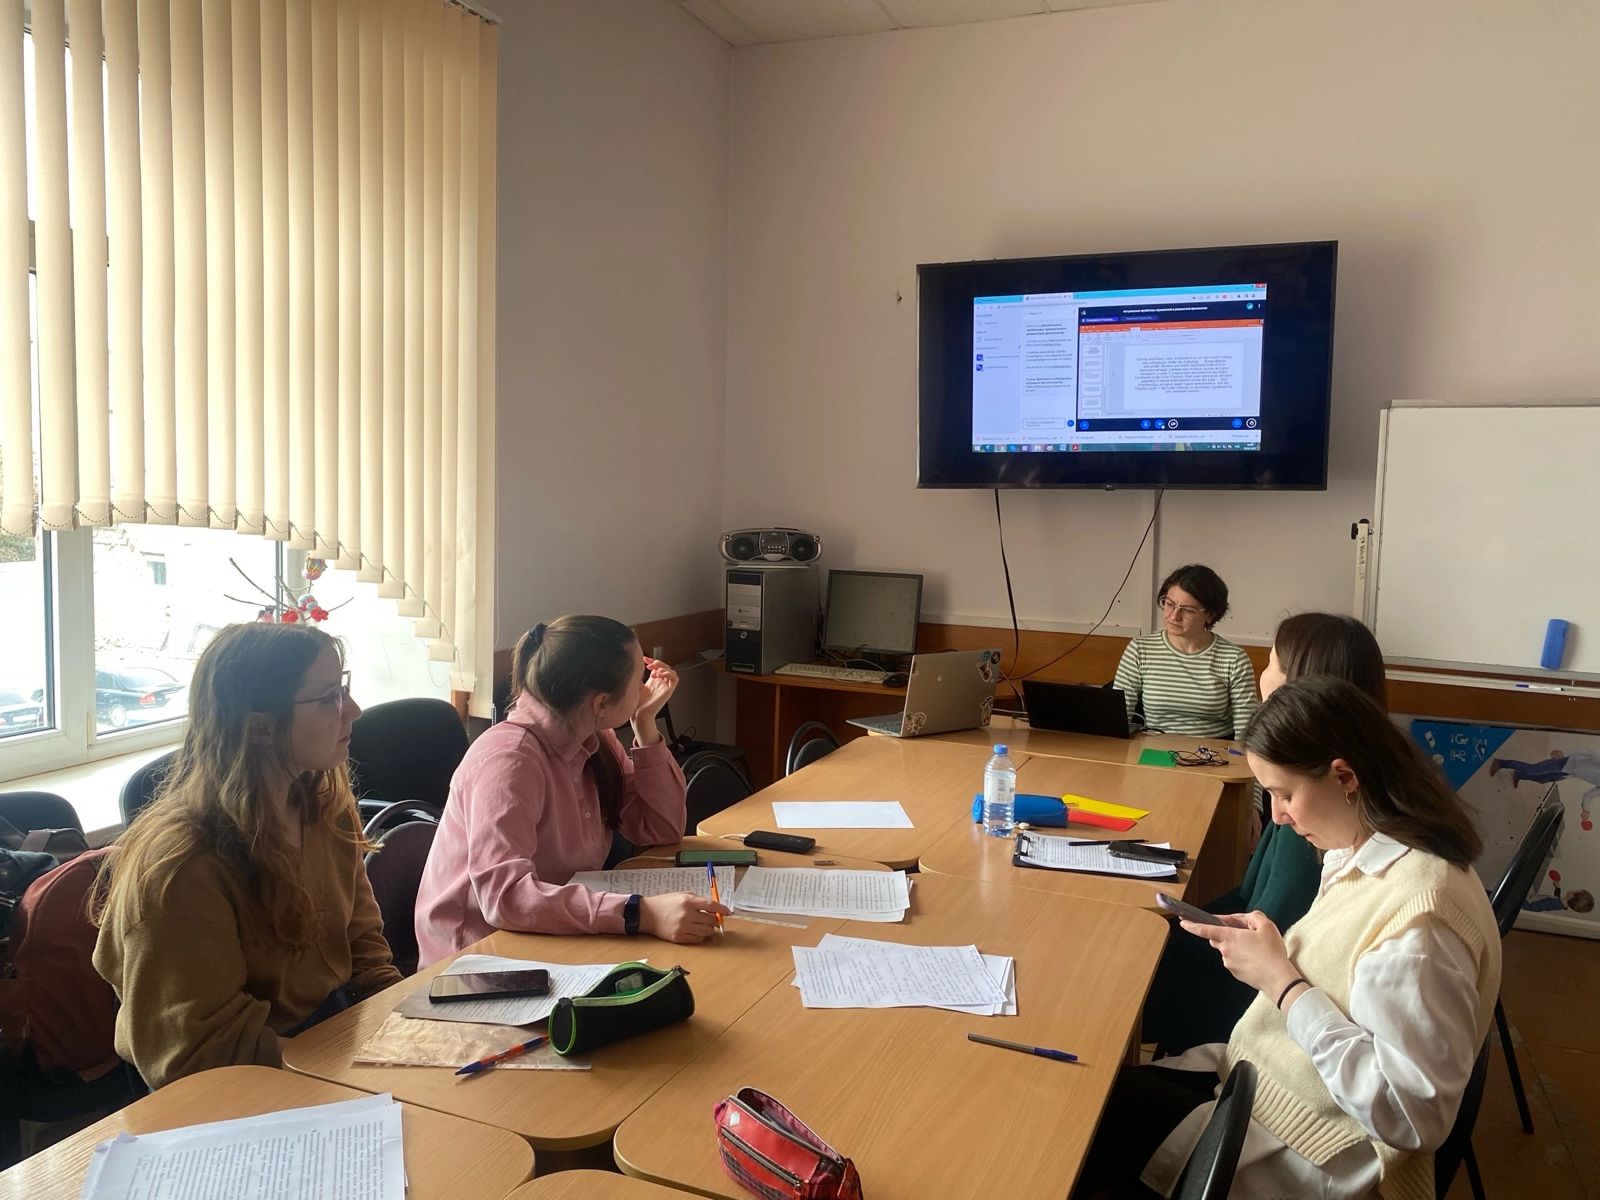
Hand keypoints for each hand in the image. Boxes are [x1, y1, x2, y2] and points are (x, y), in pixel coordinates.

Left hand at [631, 657, 678, 745]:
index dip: (652, 661)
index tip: (644, 659)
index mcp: (653, 681)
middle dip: (658, 662)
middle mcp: (660, 683)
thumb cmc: (637, 703)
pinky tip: (659, 674)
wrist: (639, 714)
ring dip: (664, 667)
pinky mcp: (669, 691)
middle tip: (649, 665)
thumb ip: (637, 675)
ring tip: (655, 670)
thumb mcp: (635, 684)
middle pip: (665, 667)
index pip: (657, 667)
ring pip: (671, 671)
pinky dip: (669, 673)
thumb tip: (635, 664)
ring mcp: (665, 687)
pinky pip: (675, 679)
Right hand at [638, 892, 728, 943]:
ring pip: (706, 932)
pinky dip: (701, 936)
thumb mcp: (682, 895)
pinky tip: (698, 931)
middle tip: (715, 920)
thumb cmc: (665, 903)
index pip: (711, 906)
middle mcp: (687, 915)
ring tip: (707, 926)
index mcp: (688, 901)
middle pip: (710, 921)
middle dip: (715, 921)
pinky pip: (697, 939)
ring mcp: (683, 928)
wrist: (647, 915)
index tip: (729, 912)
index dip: (722, 910)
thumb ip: (698, 900)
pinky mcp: (679, 938)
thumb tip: (714, 907)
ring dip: (710, 929)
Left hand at [1180, 909, 1298, 997]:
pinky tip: (1255, 958)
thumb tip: (1243, 919)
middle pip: (1217, 938)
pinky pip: (1233, 961)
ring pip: (1227, 950)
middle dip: (1225, 933)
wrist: (1278, 979)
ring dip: (1236, 946)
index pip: (1205, 930)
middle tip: (1244, 933)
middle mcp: (1225, 951)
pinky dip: (1241, 957)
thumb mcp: (1266, 926)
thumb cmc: (1272, 952)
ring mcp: (1229, 964)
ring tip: (1256, 948)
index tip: (1182, 921)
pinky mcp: (1235, 973)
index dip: (1192, 925)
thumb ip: (1252, 917)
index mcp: (1230, 937)